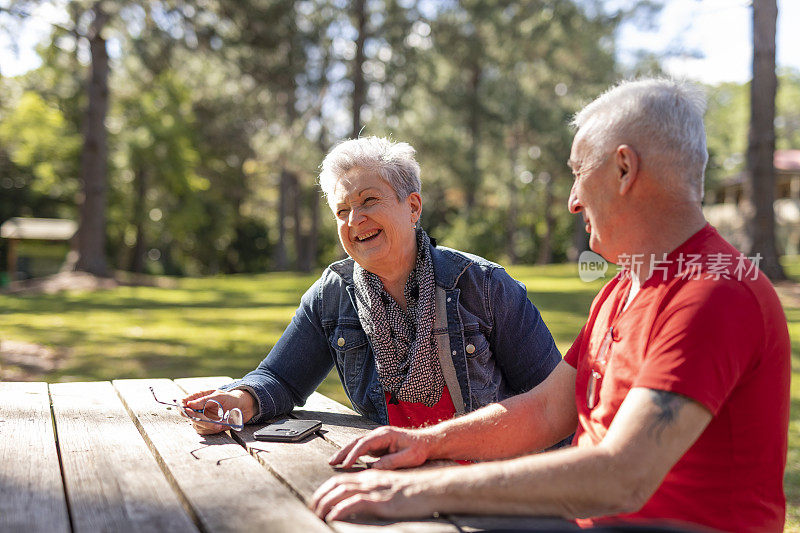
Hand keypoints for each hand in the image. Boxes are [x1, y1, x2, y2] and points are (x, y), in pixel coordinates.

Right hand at [181, 389, 256, 434]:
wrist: (241, 408)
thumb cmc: (230, 398)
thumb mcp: (219, 396)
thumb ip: (204, 400)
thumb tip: (190, 404)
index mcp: (198, 397)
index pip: (183, 403)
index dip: (183, 408)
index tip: (189, 412)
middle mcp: (197, 408)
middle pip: (188, 416)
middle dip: (200, 419)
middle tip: (210, 421)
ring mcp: (201, 418)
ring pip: (196, 425)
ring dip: (208, 426)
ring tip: (220, 424)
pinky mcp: (206, 426)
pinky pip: (204, 431)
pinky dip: (212, 430)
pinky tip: (220, 425)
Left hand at [311, 469, 433, 520]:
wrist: (431, 488)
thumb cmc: (414, 491)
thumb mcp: (391, 489)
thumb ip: (377, 491)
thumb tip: (364, 501)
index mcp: (371, 477)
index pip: (341, 479)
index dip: (326, 488)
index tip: (317, 499)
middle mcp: (369, 480)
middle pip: (336, 484)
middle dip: (320, 495)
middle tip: (311, 508)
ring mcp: (374, 490)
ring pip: (341, 492)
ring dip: (325, 503)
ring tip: (316, 514)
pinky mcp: (380, 501)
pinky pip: (354, 504)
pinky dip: (340, 510)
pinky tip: (332, 518)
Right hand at [328, 426, 433, 469]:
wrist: (427, 442)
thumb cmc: (420, 449)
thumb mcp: (409, 457)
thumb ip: (392, 461)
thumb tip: (374, 467)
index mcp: (385, 434)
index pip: (365, 443)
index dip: (354, 454)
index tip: (345, 464)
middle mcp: (379, 435)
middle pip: (357, 441)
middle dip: (343, 451)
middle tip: (332, 462)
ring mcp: (378, 440)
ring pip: (357, 445)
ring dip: (345, 453)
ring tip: (334, 462)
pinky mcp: (378, 446)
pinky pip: (362, 450)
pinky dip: (353, 455)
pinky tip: (346, 463)